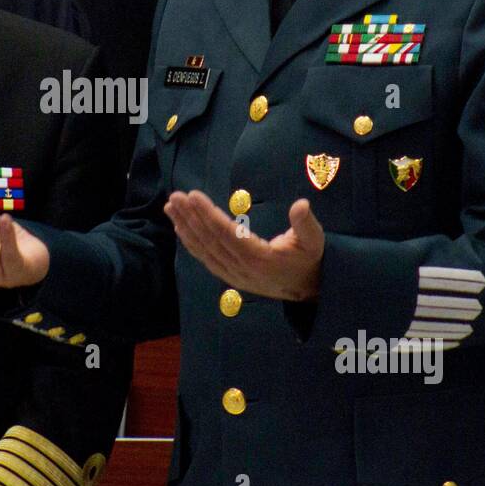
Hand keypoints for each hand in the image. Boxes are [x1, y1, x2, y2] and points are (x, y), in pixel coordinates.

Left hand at [164, 190, 323, 301]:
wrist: (307, 289)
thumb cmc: (308, 259)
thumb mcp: (314, 240)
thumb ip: (306, 223)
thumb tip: (301, 204)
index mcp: (259, 258)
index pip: (227, 233)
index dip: (208, 214)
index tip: (193, 196)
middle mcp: (241, 268)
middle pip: (210, 240)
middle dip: (190, 217)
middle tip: (175, 197)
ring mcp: (233, 274)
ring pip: (204, 249)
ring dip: (185, 227)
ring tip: (170, 207)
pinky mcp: (230, 276)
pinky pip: (205, 258)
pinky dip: (191, 242)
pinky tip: (180, 227)